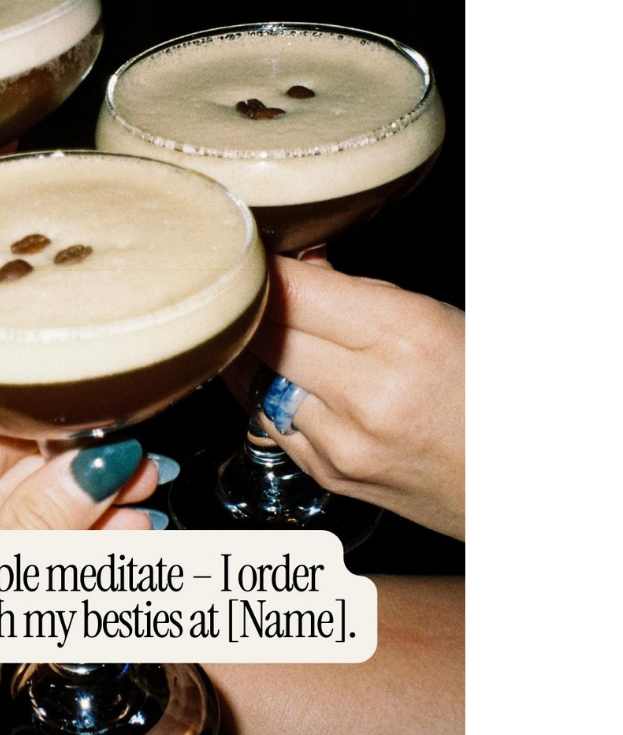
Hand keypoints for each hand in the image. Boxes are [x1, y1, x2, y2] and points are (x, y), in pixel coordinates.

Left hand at [226, 255, 468, 539]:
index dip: (265, 270)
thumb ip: (358, 291)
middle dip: (250, 306)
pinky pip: (266, 419)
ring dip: (248, 348)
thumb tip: (298, 263)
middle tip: (245, 288)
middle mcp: (365, 395)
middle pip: (265, 336)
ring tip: (254, 327)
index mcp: (402, 338)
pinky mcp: (323, 473)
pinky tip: (271, 371)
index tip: (251, 254)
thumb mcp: (435, 318)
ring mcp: (339, 443)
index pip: (296, 293)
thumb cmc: (473, 390)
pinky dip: (262, 390)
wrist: (488, 479)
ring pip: (254, 380)